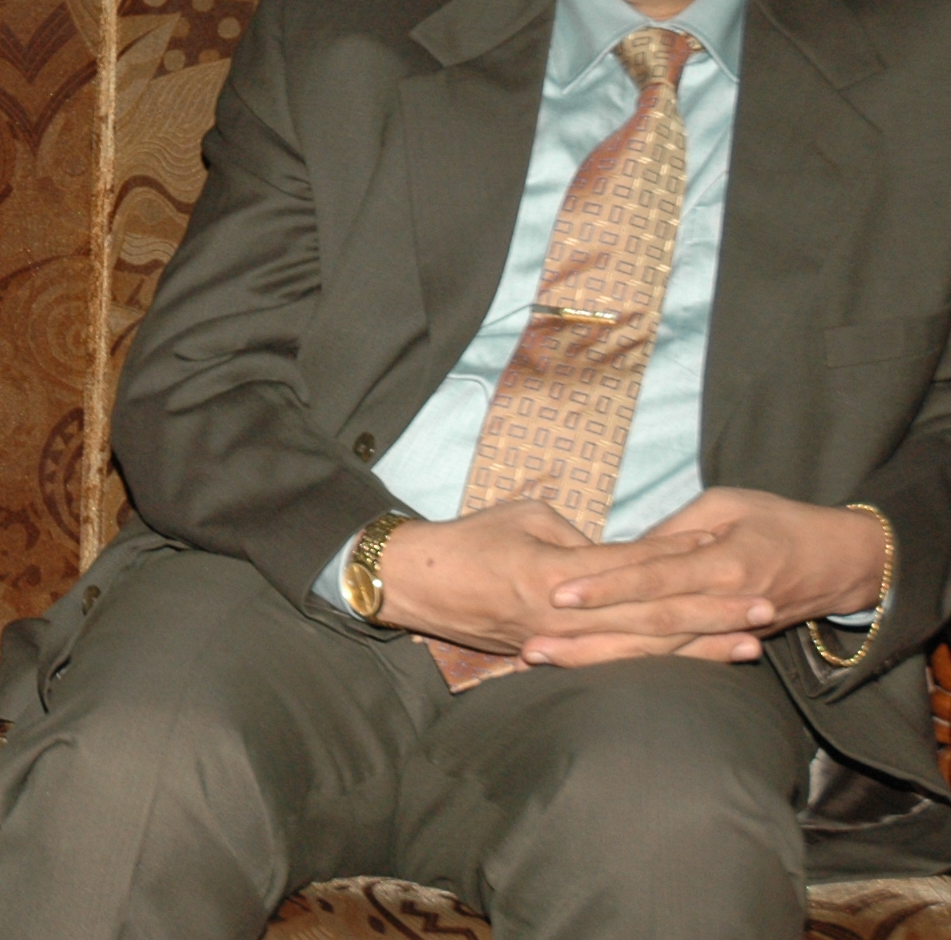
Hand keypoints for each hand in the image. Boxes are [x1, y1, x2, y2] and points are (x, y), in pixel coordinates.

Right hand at [374, 500, 742, 658]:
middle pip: (651, 616)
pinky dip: (659, 662)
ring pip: (642, 648)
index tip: (724, 548)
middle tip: (765, 605)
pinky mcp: (556, 657)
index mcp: (555, 574)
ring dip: (700, 647)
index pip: (631, 566)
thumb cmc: (467, 540)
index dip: (679, 558)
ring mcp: (562, 643)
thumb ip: (579, 538)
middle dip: (712, 612)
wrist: (416, 583)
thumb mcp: (524, 518)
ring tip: (749, 644)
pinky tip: (692, 662)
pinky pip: (618, 662)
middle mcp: (565, 617)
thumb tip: (617, 557)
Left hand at [524, 489, 888, 668]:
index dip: (604, 587)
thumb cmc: (780, 520)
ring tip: (544, 661)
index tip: (556, 593)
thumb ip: (673, 533)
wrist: (845, 561)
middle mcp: (721, 605)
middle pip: (645, 628)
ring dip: (599, 660)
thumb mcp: (726, 506)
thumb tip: (619, 551)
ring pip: (654, 653)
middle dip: (586, 640)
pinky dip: (634, 669)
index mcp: (721, 563)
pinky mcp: (730, 646)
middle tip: (530, 647)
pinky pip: (675, 660)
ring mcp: (726, 633)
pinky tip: (590, 673)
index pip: (651, 578)